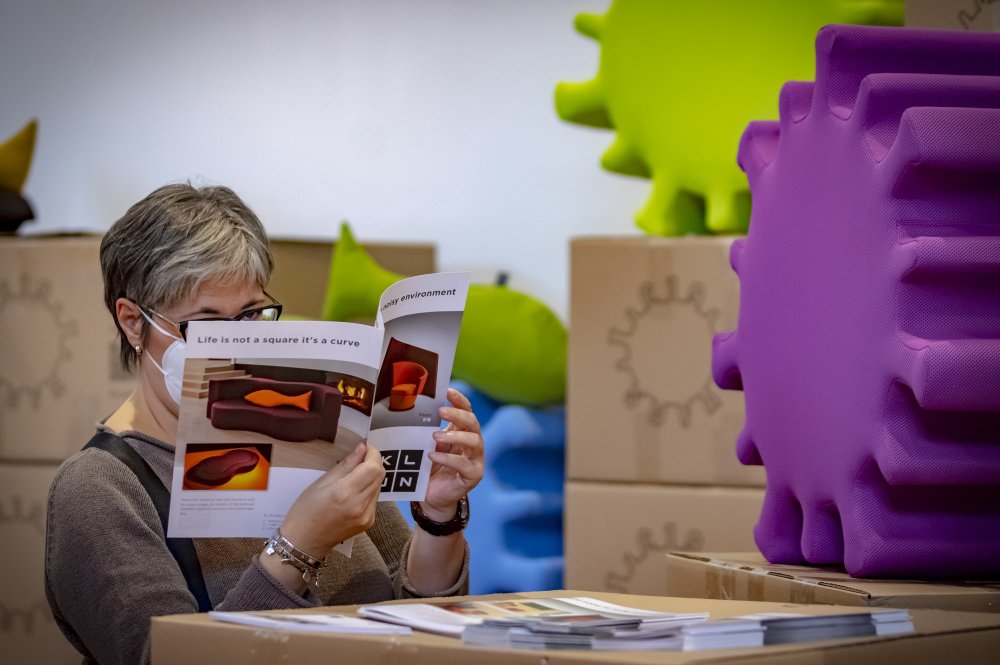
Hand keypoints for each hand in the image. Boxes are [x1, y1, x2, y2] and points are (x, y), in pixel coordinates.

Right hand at [279, 442, 384, 554]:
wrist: (304, 542)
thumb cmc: (305, 510)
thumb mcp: (321, 483)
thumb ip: (346, 465)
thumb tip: (362, 448)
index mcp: (345, 493)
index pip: (373, 467)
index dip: (373, 454)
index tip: (366, 448)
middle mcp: (360, 505)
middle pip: (379, 476)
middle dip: (373, 463)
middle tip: (361, 458)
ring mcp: (367, 516)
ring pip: (379, 486)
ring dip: (372, 476)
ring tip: (356, 476)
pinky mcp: (369, 523)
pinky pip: (375, 499)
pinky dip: (369, 490)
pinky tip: (355, 492)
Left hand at [422, 388, 483, 520]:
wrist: (433, 497)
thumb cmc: (430, 469)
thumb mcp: (428, 446)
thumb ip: (429, 431)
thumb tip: (415, 411)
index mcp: (462, 432)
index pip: (467, 411)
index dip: (460, 400)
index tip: (448, 390)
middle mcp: (473, 443)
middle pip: (473, 423)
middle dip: (458, 414)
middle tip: (441, 410)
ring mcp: (476, 459)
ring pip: (474, 441)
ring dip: (455, 435)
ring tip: (435, 436)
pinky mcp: (473, 475)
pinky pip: (463, 464)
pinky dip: (448, 458)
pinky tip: (433, 455)